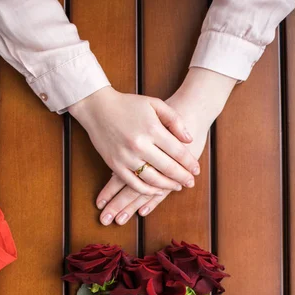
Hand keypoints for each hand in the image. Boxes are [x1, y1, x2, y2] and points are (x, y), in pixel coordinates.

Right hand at [95, 68, 236, 224]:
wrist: (97, 108)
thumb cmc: (128, 104)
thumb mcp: (154, 104)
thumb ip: (174, 120)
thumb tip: (189, 139)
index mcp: (152, 129)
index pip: (178, 152)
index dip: (190, 163)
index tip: (197, 170)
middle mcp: (140, 145)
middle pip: (168, 168)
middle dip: (183, 177)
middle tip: (191, 183)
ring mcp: (126, 157)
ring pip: (152, 179)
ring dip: (167, 186)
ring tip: (177, 187)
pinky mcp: (115, 165)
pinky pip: (134, 184)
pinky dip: (147, 191)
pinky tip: (157, 191)